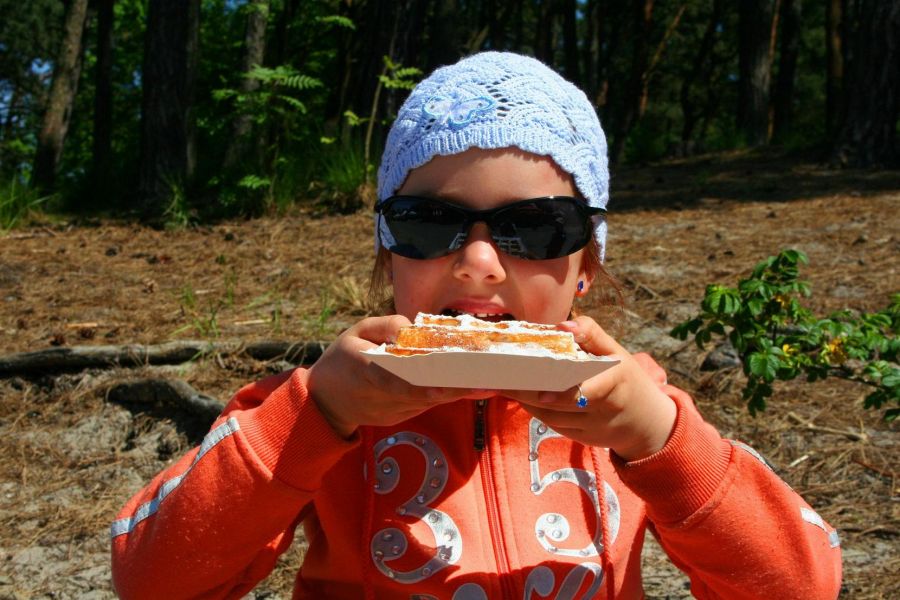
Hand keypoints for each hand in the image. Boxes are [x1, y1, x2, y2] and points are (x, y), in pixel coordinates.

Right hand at [307, 315, 481, 437]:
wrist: (325, 402)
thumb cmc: (342, 360)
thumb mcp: (355, 332)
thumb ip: (382, 324)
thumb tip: (410, 326)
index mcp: (368, 369)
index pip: (399, 378)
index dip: (425, 383)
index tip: (449, 383)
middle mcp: (385, 395)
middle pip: (425, 393)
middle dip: (456, 388)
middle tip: (487, 382)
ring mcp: (394, 410)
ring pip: (431, 400)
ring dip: (458, 392)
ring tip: (489, 382)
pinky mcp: (401, 417)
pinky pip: (427, 404)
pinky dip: (447, 395)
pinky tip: (470, 387)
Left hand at [502, 316, 676, 460]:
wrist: (646, 422)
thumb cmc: (626, 379)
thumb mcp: (617, 352)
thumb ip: (592, 334)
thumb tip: (563, 325)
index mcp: (615, 382)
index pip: (587, 391)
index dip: (562, 394)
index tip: (541, 393)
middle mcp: (604, 410)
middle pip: (561, 406)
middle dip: (530, 394)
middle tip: (504, 381)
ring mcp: (592, 428)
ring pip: (553, 418)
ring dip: (528, 403)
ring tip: (505, 386)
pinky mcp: (582, 439)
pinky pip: (555, 426)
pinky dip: (536, 412)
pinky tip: (522, 398)